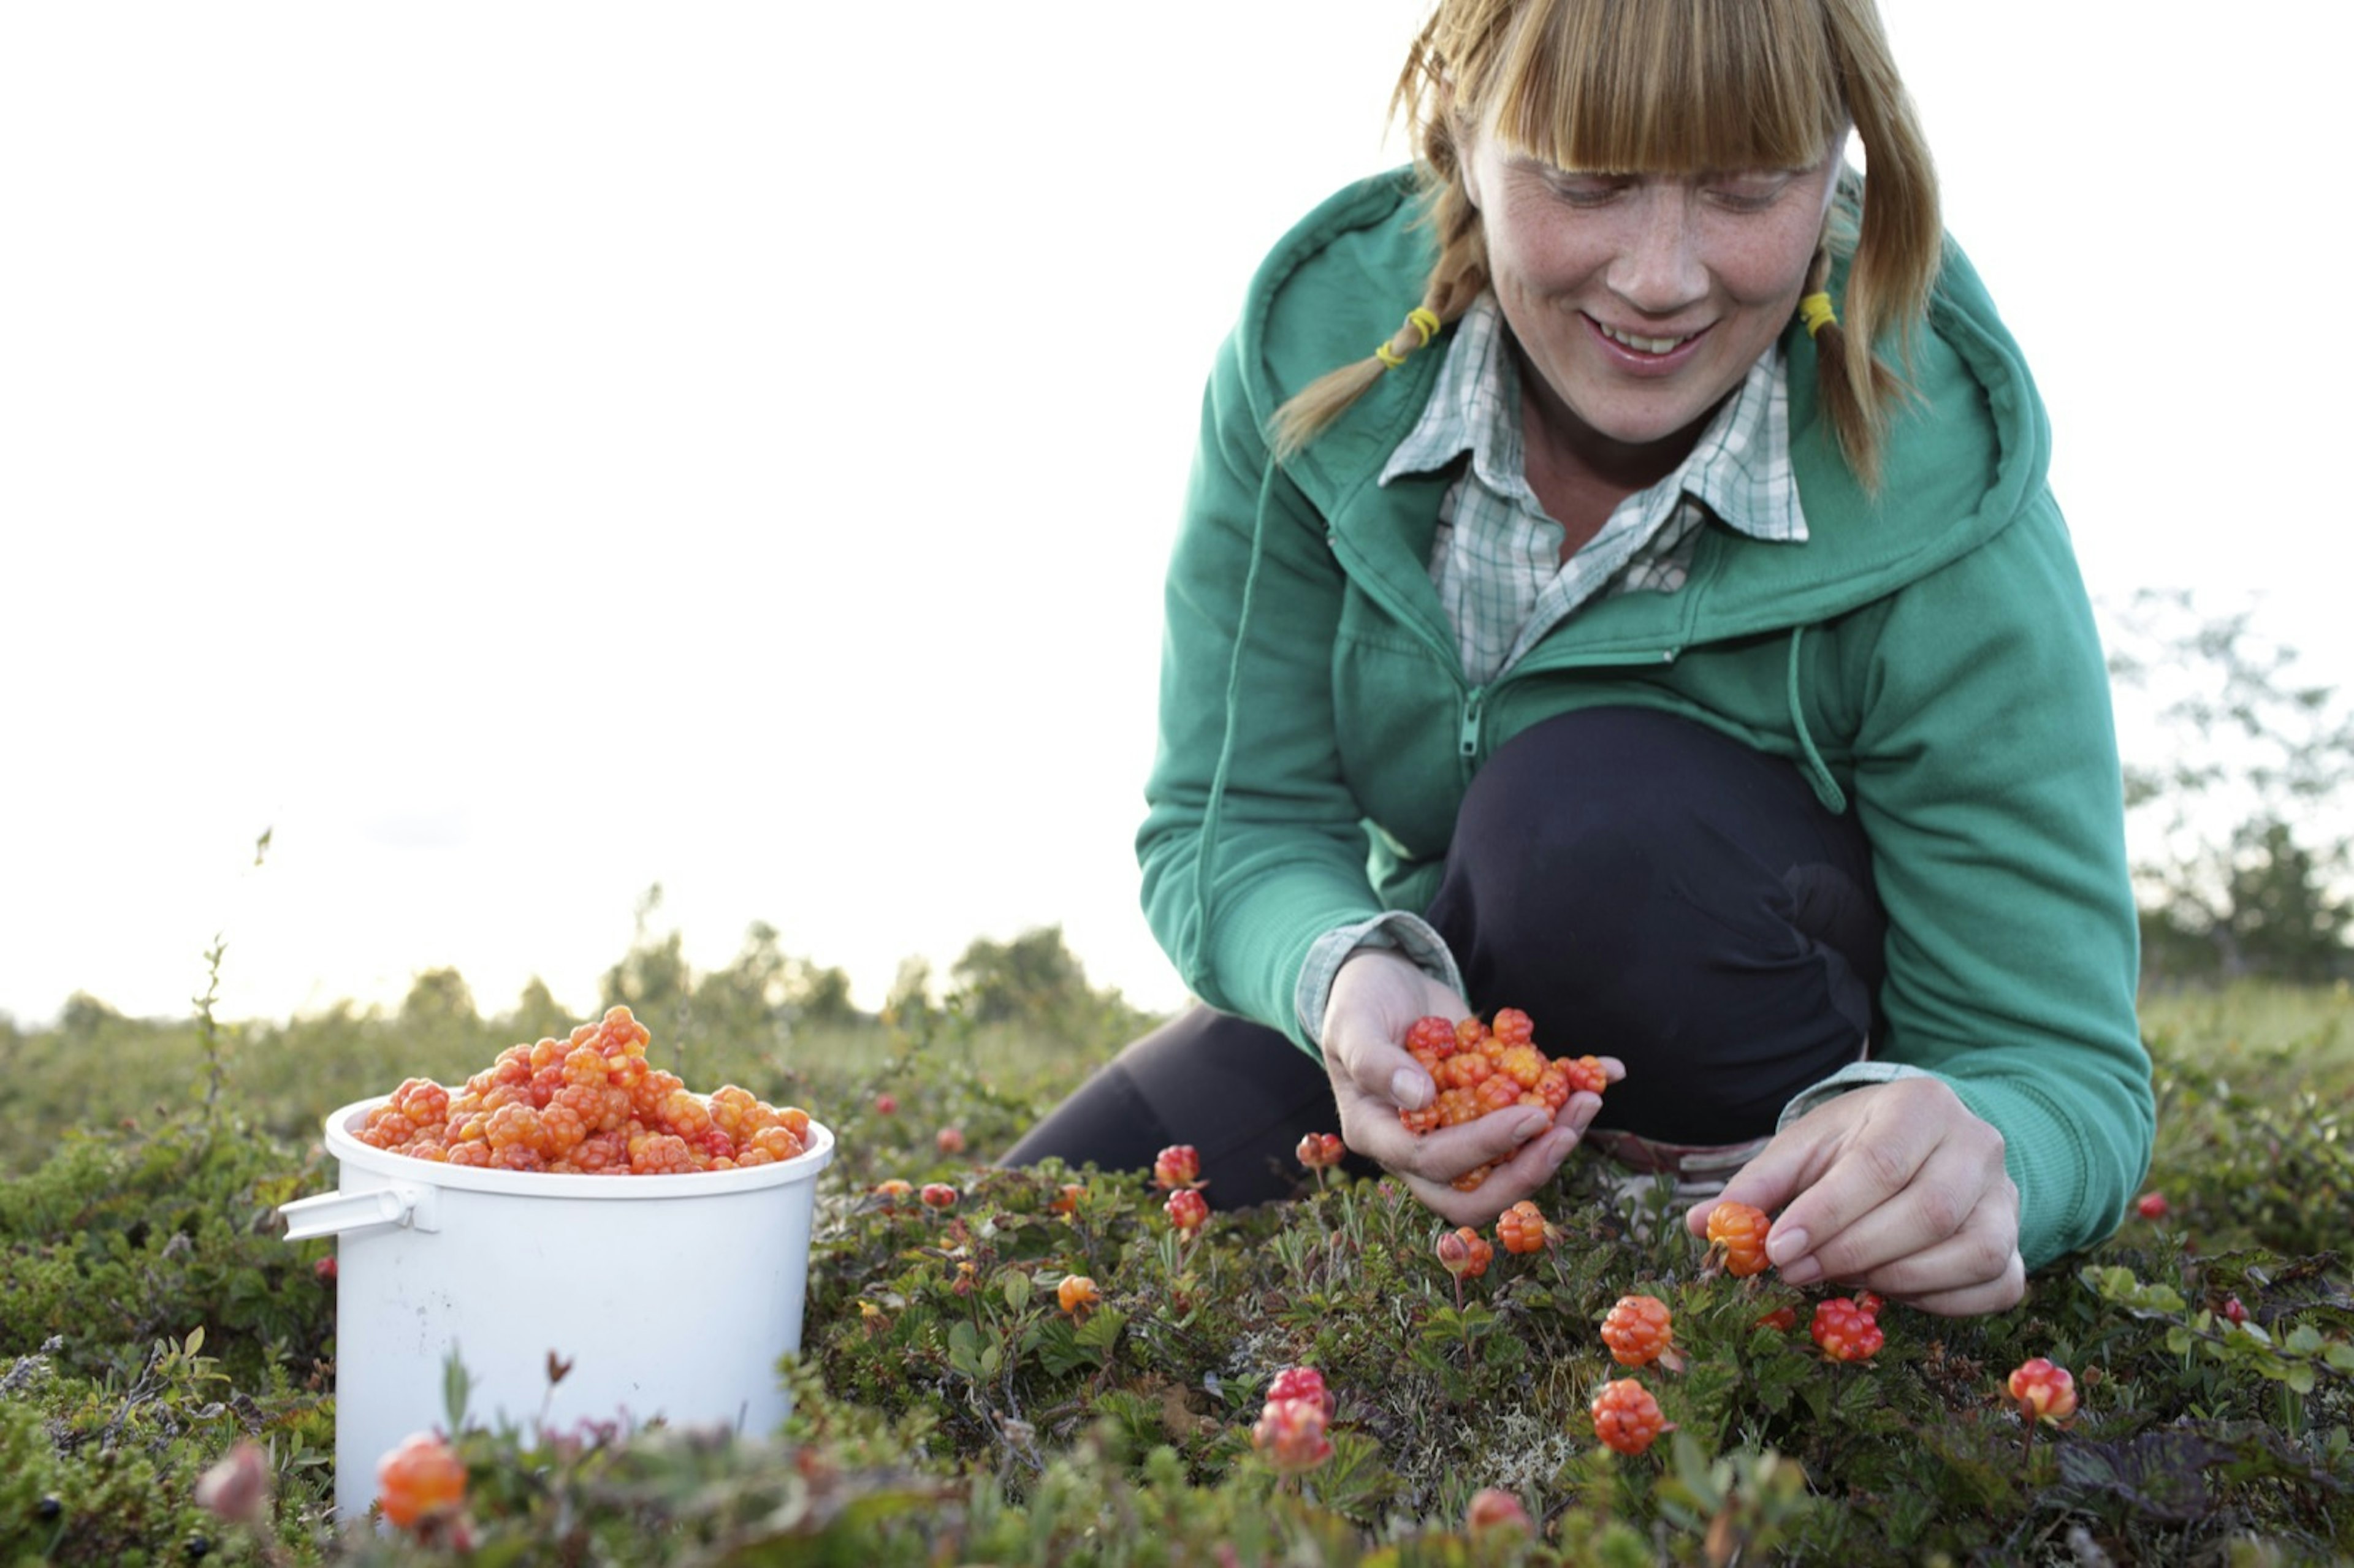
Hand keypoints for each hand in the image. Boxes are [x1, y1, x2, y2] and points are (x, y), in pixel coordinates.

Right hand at [1321, 950, 1618, 1225]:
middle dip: (1528, 1170)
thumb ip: (1376, 1061)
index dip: (1484, 1148)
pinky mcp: (1490, 1107)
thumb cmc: (1357, 1003)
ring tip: (1590, 1098)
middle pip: (1478, 1191)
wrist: (1382, 980)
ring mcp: (1460, 1130)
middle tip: (1565, 1131)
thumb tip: (1419, 1098)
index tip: (1529, 1116)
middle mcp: (1422, 1146)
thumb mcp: (1353, 1024)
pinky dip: (1571, 1094)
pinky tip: (1606, 1070)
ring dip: (1556, 1139)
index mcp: (1381, 1134)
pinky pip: (1534, 1118)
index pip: (1434, 1163)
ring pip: (1512, 1164)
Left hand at [1683, 1076, 2023, 1315]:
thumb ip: (1755, 1186)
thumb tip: (1700, 1226)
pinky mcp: (2018, 1243)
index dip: (1828, 1213)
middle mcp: (1978, 1145)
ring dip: (1895, 1280)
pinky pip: (1995, 1285)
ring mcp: (2007, 1197)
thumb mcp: (1802, 1148)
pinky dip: (1940, 1301)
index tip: (1778, 1249)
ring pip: (1970, 1251)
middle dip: (1853, 1252)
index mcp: (1922, 1105)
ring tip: (1838, 1278)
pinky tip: (1888, 1292)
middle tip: (1795, 1272)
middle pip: (1927, 1211)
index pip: (1881, 1163)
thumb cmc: (1854, 1145)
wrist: (1922, 1141)